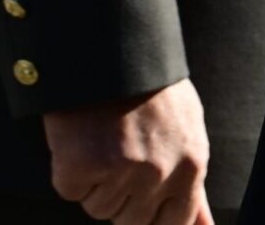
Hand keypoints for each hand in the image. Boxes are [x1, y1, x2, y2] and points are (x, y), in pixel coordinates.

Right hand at [42, 78, 212, 224]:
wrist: (112, 56)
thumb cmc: (152, 94)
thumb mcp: (187, 132)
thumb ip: (193, 185)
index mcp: (191, 165)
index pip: (175, 222)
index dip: (154, 218)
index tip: (142, 208)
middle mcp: (159, 173)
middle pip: (132, 222)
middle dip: (123, 200)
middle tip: (120, 161)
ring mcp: (120, 172)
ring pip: (100, 208)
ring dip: (97, 184)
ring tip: (106, 143)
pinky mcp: (81, 168)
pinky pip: (72, 191)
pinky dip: (72, 171)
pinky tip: (85, 140)